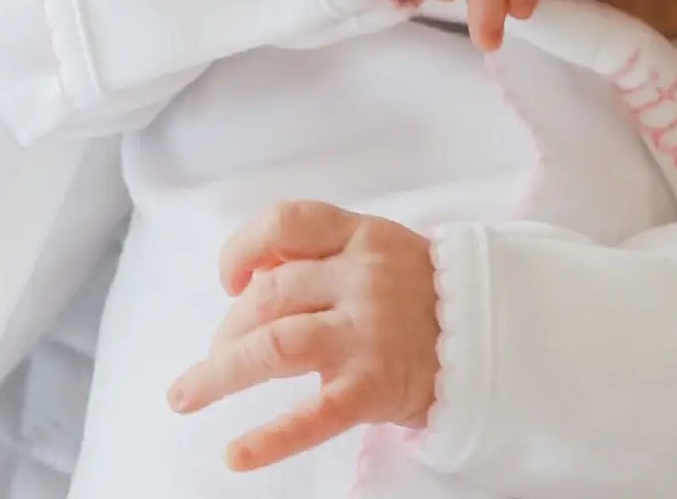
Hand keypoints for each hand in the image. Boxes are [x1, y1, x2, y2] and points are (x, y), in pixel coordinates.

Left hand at [168, 202, 439, 471]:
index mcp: (363, 236)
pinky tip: (236, 455)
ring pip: (275, 345)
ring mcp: (369, 331)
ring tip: (187, 395)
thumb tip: (249, 270)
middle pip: (269, 294)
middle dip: (228, 328)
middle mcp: (364, 277)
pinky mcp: (375, 385)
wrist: (489, 334)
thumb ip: (321, 253)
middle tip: (215, 358)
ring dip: (220, 372)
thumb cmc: (419, 293)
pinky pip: (315, 413)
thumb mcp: (378, 251)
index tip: (230, 279)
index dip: (243, 247)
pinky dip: (271, 439)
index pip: (287, 221)